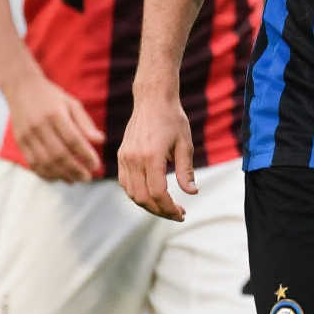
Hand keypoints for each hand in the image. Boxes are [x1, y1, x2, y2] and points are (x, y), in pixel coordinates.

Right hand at [2, 69, 103, 182]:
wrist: (21, 88)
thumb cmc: (52, 97)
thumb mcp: (72, 104)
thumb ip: (85, 123)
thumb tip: (101, 141)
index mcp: (55, 114)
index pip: (73, 140)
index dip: (85, 155)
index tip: (97, 165)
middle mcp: (39, 126)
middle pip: (58, 154)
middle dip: (75, 169)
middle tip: (88, 177)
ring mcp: (27, 135)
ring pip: (45, 162)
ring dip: (62, 174)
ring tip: (76, 180)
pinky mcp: (20, 142)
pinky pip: (32, 163)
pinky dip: (46, 174)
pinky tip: (59, 178)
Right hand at [118, 95, 195, 220]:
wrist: (152, 100)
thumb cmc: (173, 119)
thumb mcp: (185, 144)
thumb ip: (187, 170)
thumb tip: (192, 192)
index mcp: (151, 156)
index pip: (157, 193)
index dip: (169, 208)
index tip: (182, 214)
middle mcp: (134, 159)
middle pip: (143, 198)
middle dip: (160, 211)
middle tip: (177, 214)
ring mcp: (125, 158)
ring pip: (132, 194)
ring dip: (148, 205)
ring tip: (167, 207)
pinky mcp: (121, 156)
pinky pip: (125, 183)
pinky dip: (137, 194)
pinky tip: (153, 195)